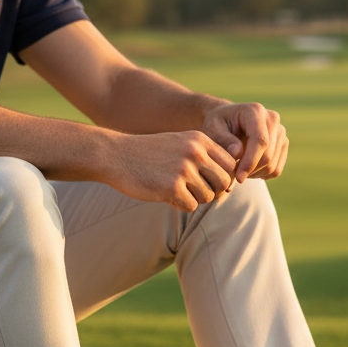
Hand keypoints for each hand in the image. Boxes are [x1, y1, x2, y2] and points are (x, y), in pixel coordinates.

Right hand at [104, 130, 235, 211]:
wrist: (116, 155)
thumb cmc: (150, 153)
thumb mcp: (181, 143)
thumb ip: (205, 157)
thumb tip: (230, 184)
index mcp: (200, 140)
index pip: (230, 164)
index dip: (223, 177)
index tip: (210, 182)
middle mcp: (196, 153)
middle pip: (224, 182)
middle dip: (213, 191)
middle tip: (195, 191)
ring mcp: (184, 170)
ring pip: (209, 197)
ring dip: (195, 198)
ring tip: (177, 191)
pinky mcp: (172, 187)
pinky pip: (191, 206)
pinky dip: (181, 205)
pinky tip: (166, 195)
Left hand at [201, 102, 288, 182]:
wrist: (228, 120)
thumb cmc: (218, 125)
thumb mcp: (212, 129)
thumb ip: (223, 140)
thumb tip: (238, 152)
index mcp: (255, 111)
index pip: (260, 140)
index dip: (250, 162)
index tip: (238, 178)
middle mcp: (272, 119)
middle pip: (268, 155)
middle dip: (250, 171)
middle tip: (232, 176)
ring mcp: (280, 132)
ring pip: (272, 165)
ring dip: (254, 174)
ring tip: (237, 170)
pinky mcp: (283, 144)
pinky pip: (276, 170)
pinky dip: (261, 175)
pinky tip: (247, 169)